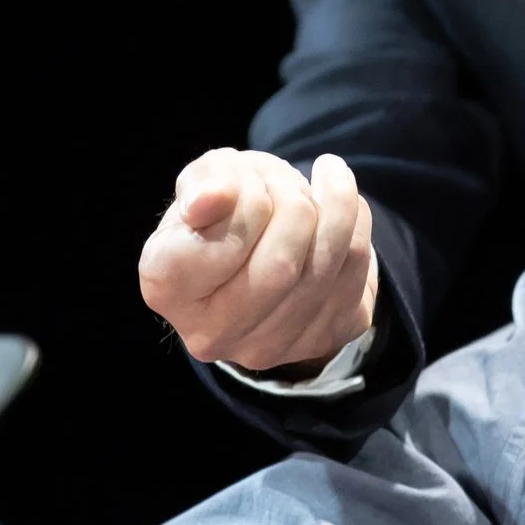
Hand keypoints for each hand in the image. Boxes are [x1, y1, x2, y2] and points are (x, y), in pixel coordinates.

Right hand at [138, 149, 377, 375]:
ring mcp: (268, 346)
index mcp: (167, 288)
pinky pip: (355, 273)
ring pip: (324, 268)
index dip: (243, 198)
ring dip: (334, 206)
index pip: (214, 246)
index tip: (246, 178)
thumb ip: (206, 181)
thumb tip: (215, 198)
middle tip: (288, 180)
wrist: (262, 247)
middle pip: (279, 266)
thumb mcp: (205, 181)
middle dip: (294, 201)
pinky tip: (341, 207)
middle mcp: (212, 332)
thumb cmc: (226, 209)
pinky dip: (357, 224)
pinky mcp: (321, 339)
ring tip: (322, 181)